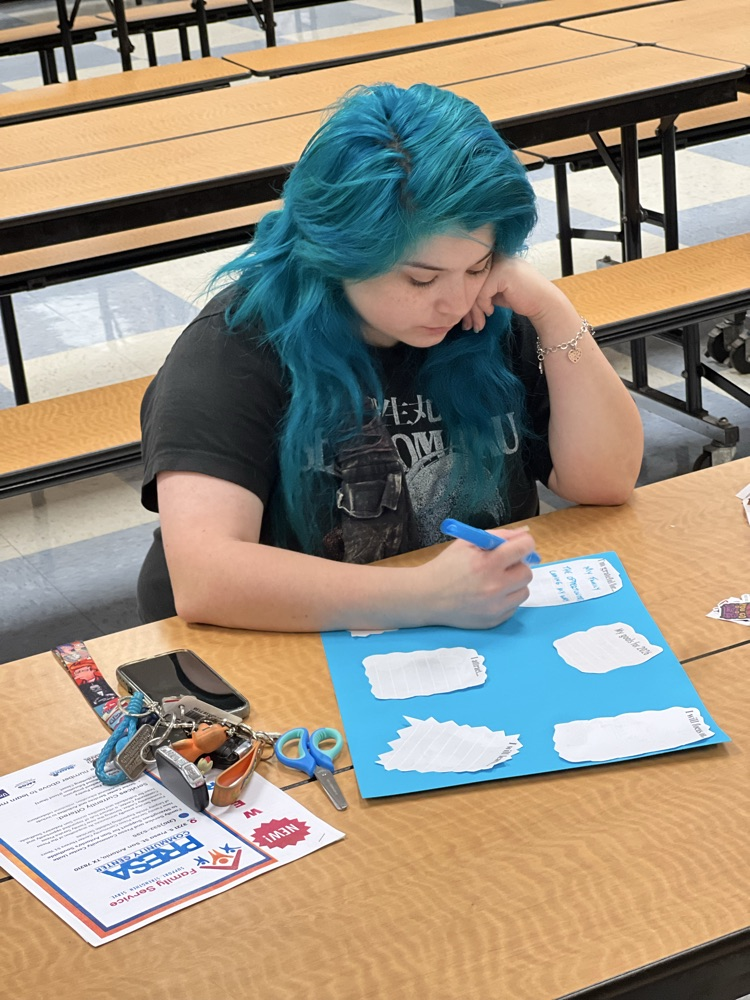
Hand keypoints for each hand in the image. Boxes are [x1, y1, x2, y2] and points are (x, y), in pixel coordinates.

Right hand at [415, 527, 536, 628]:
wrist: (426, 597)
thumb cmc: (446, 566)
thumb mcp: (467, 543)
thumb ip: (498, 536)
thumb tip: (524, 536)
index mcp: (487, 563)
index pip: (523, 549)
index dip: (524, 544)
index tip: (521, 546)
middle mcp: (495, 587)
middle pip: (527, 572)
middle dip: (518, 566)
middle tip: (504, 565)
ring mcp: (495, 607)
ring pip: (523, 591)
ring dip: (514, 584)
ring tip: (495, 581)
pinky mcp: (494, 621)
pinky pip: (513, 607)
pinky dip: (506, 599)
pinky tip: (489, 595)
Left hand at [462, 257, 564, 332]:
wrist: (543, 304)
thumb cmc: (519, 298)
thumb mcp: (494, 291)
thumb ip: (478, 289)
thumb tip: (455, 299)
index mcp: (491, 258)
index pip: (468, 277)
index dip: (465, 299)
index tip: (466, 319)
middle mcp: (495, 256)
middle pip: (468, 283)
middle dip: (467, 308)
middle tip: (467, 325)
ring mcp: (500, 262)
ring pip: (473, 289)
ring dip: (474, 311)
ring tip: (478, 324)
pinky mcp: (503, 273)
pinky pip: (482, 293)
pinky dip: (484, 305)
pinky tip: (491, 311)